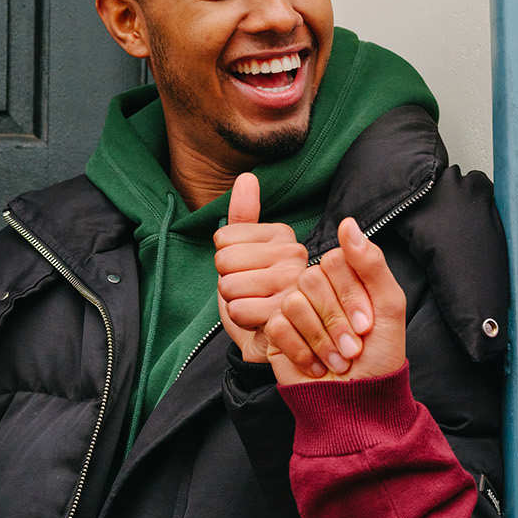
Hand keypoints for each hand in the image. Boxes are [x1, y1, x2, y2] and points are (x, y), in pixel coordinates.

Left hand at [214, 172, 307, 362]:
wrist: (277, 340)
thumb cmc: (260, 295)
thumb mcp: (247, 253)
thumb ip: (245, 216)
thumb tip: (247, 177)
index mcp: (284, 237)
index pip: (223, 238)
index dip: (225, 260)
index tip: (248, 271)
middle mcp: (295, 256)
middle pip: (224, 260)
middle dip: (227, 282)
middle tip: (250, 292)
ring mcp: (294, 285)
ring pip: (229, 286)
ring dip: (233, 303)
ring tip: (255, 306)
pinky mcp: (287, 313)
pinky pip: (238, 310)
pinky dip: (241, 320)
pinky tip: (259, 322)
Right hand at [264, 217, 405, 386]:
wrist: (357, 403)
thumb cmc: (379, 357)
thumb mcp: (389, 306)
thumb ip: (372, 263)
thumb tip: (348, 223)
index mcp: (345, 276)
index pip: (335, 260)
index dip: (350, 294)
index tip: (367, 325)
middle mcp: (317, 288)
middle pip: (312, 279)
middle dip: (336, 321)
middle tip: (353, 349)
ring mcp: (294, 308)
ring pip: (293, 302)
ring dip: (321, 340)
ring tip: (337, 362)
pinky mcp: (276, 332)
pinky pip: (277, 325)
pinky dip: (302, 351)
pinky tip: (316, 367)